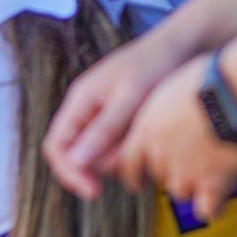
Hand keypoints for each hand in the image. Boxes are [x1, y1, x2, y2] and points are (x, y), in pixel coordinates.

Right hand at [43, 16, 200, 199]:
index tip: (94, 191)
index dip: (69, 173)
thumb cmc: (154, 65)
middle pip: (75, 153)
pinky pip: (114, 144)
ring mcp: (101, 113)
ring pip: (97, 152)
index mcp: (80, 100)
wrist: (180, 46)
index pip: (56, 146)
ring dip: (115, 159)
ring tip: (142, 148)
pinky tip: (146, 145)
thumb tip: (76, 162)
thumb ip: (103, 130)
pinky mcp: (119, 117)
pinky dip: (127, 151)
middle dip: (97, 168)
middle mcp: (85, 108)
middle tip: (128, 167)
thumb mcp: (130, 99)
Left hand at [114, 55, 236, 219]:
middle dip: (173, 170)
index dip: (133, 174)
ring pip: (181, 193)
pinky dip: (212, 206)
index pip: (127, 162)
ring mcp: (186, 171)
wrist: (235, 90)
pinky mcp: (212, 185)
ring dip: (193, 186)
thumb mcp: (173, 87)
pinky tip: (219, 196)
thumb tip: (171, 117)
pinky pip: (207, 210)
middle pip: (159, 176)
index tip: (136, 181)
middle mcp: (161, 153)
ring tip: (211, 167)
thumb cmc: (209, 78)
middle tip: (193, 156)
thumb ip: (165, 111)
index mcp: (147, 128)